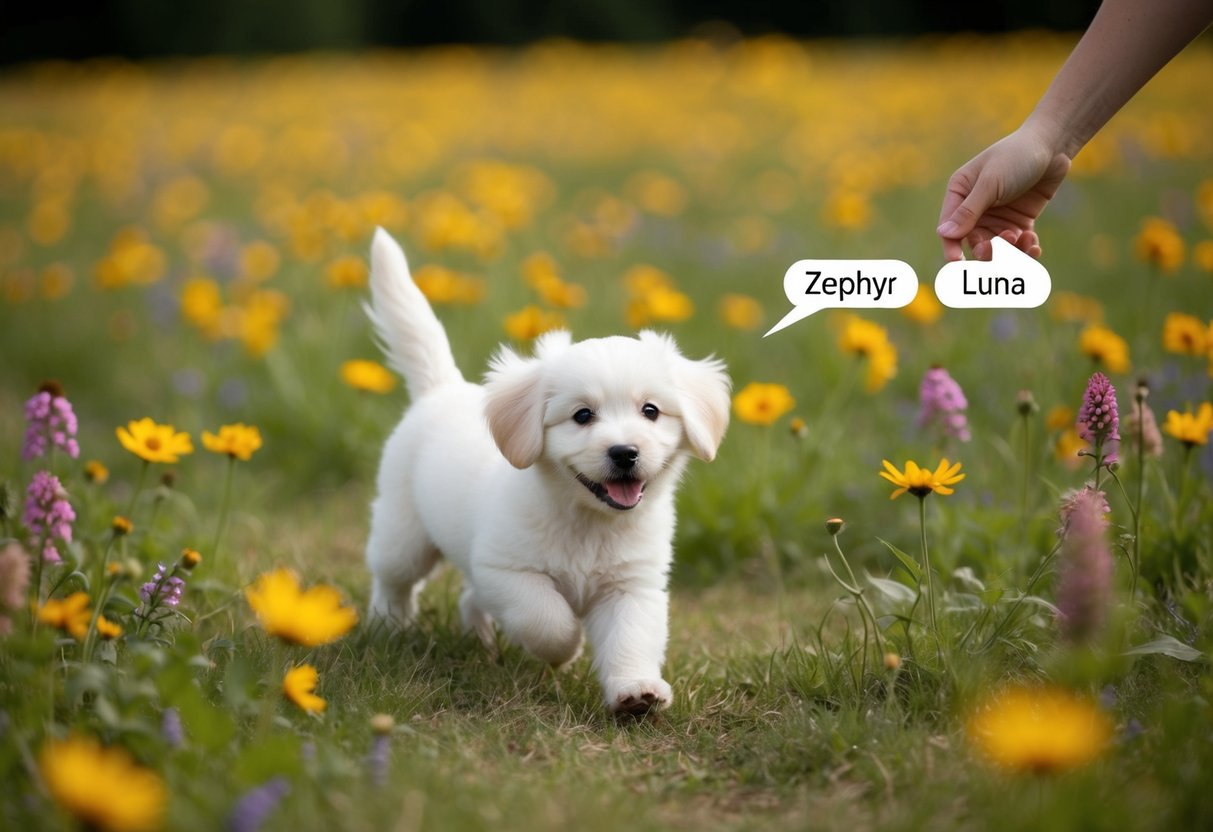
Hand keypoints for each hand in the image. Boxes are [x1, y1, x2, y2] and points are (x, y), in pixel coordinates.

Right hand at [937, 127, 1071, 260]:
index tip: (957, 262)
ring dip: (1010, 251)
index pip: (950, 227)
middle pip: (974, 242)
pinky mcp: (1019, 223)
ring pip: (997, 248)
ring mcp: (998, 217)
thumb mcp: (991, 182)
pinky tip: (1034, 245)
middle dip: (987, 249)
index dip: (951, 246)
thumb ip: (969, 210)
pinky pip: (1018, 246)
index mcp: (960, 194)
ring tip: (1025, 240)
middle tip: (1001, 245)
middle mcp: (976, 209)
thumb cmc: (1016, 156)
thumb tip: (944, 234)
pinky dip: (1026, 250)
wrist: (1053, 146)